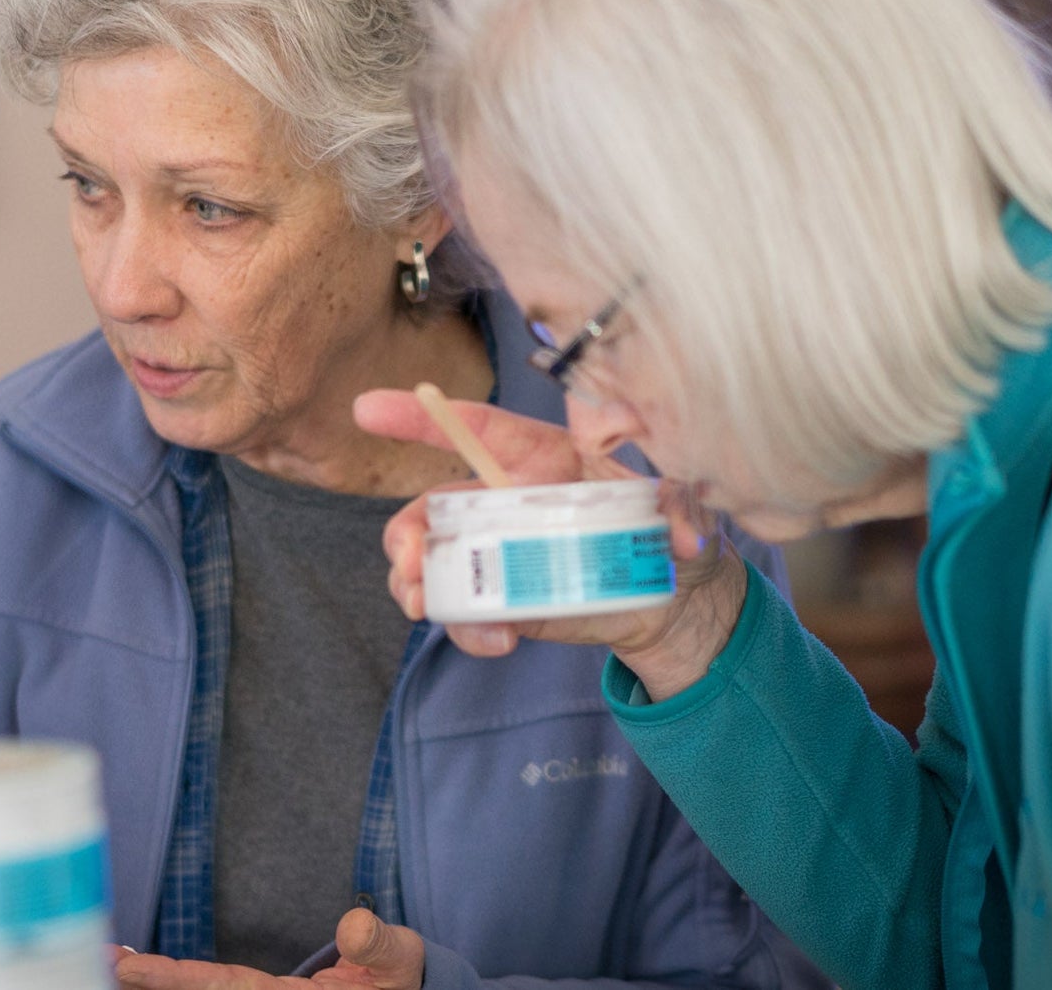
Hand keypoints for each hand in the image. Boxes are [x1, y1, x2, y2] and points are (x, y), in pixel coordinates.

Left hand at [113, 909, 424, 988]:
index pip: (224, 989)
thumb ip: (377, 942)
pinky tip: (140, 971)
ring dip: (155, 985)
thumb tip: (351, 925)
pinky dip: (176, 982)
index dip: (175, 979)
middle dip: (149, 982)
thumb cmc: (396, 980)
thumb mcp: (398, 958)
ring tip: (108, 963)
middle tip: (100, 962)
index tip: (131, 968)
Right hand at [352, 389, 746, 698]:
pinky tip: (496, 641)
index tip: (368, 409)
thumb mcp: (683, 509)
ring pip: (435, 562)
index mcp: (545, 460)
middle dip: (407, 532)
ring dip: (418, 584)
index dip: (421, 416)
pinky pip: (467, 614)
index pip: (477, 428)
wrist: (676, 603)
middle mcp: (510, 504)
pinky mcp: (508, 602)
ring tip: (425, 605)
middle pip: (435, 507)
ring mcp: (502, 555)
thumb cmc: (672, 533)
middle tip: (409, 564)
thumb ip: (682, 507)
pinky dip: (469, 629)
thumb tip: (683, 533)